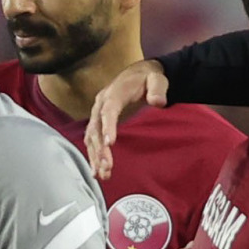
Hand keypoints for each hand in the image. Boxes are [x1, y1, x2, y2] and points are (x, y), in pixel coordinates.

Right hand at [85, 59, 169, 179]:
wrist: (140, 74)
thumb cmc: (149, 79)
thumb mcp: (157, 79)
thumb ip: (158, 89)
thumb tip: (158, 102)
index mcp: (114, 93)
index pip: (108, 110)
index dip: (107, 126)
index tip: (109, 143)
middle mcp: (101, 103)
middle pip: (96, 127)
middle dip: (99, 148)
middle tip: (107, 167)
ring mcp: (98, 112)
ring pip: (91, 136)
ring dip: (95, 156)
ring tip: (101, 175)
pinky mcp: (99, 121)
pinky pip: (92, 139)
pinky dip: (93, 154)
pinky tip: (96, 170)